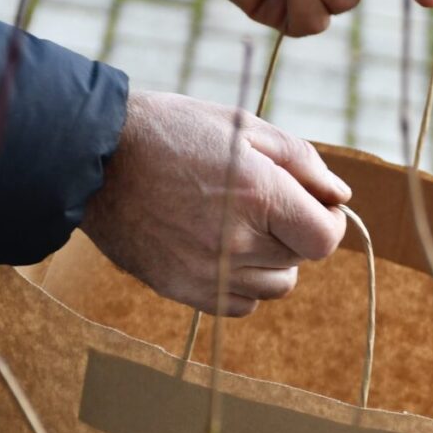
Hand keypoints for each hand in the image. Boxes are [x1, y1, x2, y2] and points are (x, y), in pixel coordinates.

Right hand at [82, 91, 349, 315]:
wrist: (93, 156)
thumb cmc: (173, 132)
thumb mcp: (243, 127)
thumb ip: (302, 162)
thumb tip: (340, 197)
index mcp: (259, 196)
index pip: (325, 240)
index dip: (329, 223)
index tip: (316, 208)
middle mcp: (237, 242)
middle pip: (300, 260)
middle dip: (293, 233)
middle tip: (261, 203)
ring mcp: (208, 272)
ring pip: (274, 286)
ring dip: (271, 261)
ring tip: (239, 226)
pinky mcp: (184, 290)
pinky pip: (240, 305)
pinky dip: (241, 283)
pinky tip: (219, 249)